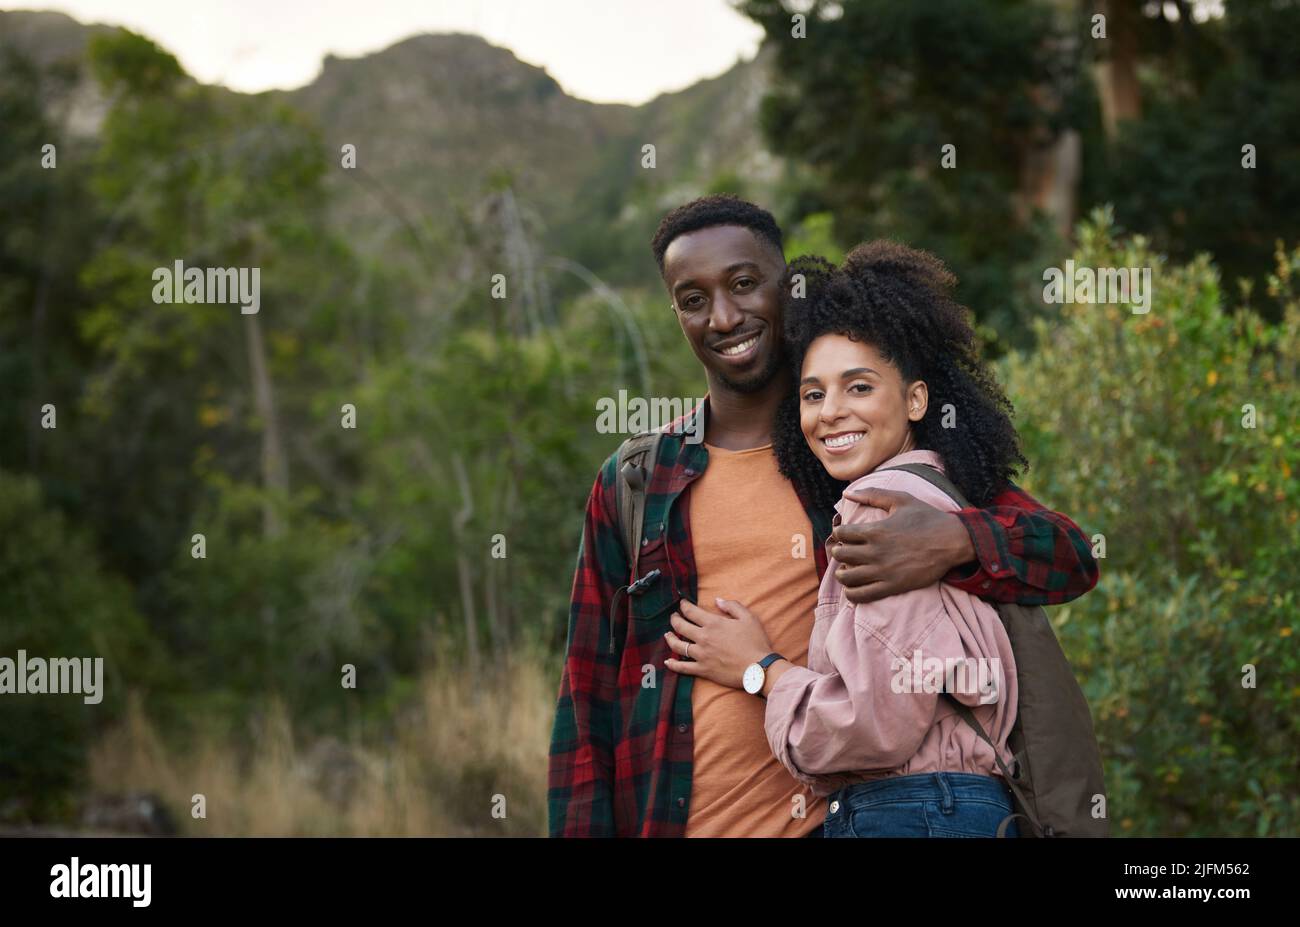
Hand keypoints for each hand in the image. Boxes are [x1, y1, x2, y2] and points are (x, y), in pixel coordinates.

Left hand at [664, 598, 773, 688]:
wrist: (759, 668)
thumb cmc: (755, 642)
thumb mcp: (748, 618)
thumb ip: (732, 606)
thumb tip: (717, 600)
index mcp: (713, 623)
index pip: (691, 612)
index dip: (684, 606)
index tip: (682, 604)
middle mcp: (703, 638)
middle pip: (680, 627)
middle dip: (674, 619)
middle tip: (673, 616)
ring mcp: (701, 655)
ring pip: (678, 646)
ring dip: (670, 639)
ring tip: (667, 635)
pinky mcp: (703, 670)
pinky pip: (683, 668)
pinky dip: (673, 665)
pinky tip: (667, 662)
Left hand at [831, 488, 975, 603]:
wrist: (953, 541)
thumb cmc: (927, 518)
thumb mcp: (901, 500)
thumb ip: (872, 495)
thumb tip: (846, 494)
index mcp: (876, 530)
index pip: (840, 534)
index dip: (838, 533)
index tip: (844, 534)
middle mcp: (876, 551)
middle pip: (840, 554)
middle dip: (838, 551)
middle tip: (845, 551)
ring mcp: (883, 571)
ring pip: (846, 577)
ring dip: (842, 572)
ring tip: (848, 568)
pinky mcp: (892, 586)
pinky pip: (861, 595)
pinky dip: (851, 592)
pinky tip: (854, 586)